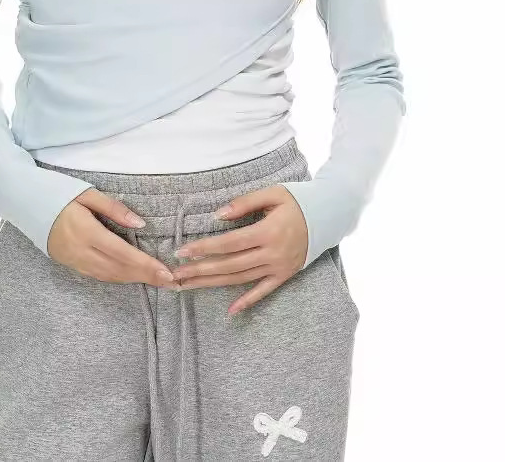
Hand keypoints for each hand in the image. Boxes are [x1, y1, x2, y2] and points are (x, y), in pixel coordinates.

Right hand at [46, 189, 179, 289]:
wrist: (27, 205)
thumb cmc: (60, 195)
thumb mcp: (88, 194)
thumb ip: (115, 209)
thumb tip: (141, 222)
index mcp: (87, 232)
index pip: (122, 254)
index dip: (145, 265)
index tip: (166, 272)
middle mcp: (81, 252)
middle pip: (119, 270)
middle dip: (146, 277)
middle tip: (171, 282)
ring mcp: (75, 261)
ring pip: (110, 276)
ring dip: (134, 280)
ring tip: (157, 281)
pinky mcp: (71, 264)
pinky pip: (99, 275)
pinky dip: (119, 278)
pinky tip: (133, 276)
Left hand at [169, 185, 308, 314]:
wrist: (328, 215)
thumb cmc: (297, 201)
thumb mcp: (272, 194)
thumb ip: (244, 203)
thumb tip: (217, 216)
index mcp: (267, 232)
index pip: (228, 243)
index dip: (204, 248)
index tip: (182, 252)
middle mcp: (271, 253)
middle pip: (230, 265)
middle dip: (201, 270)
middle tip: (176, 275)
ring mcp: (278, 267)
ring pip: (240, 279)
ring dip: (213, 283)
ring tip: (190, 286)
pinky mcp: (285, 275)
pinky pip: (264, 291)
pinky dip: (247, 301)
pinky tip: (231, 310)